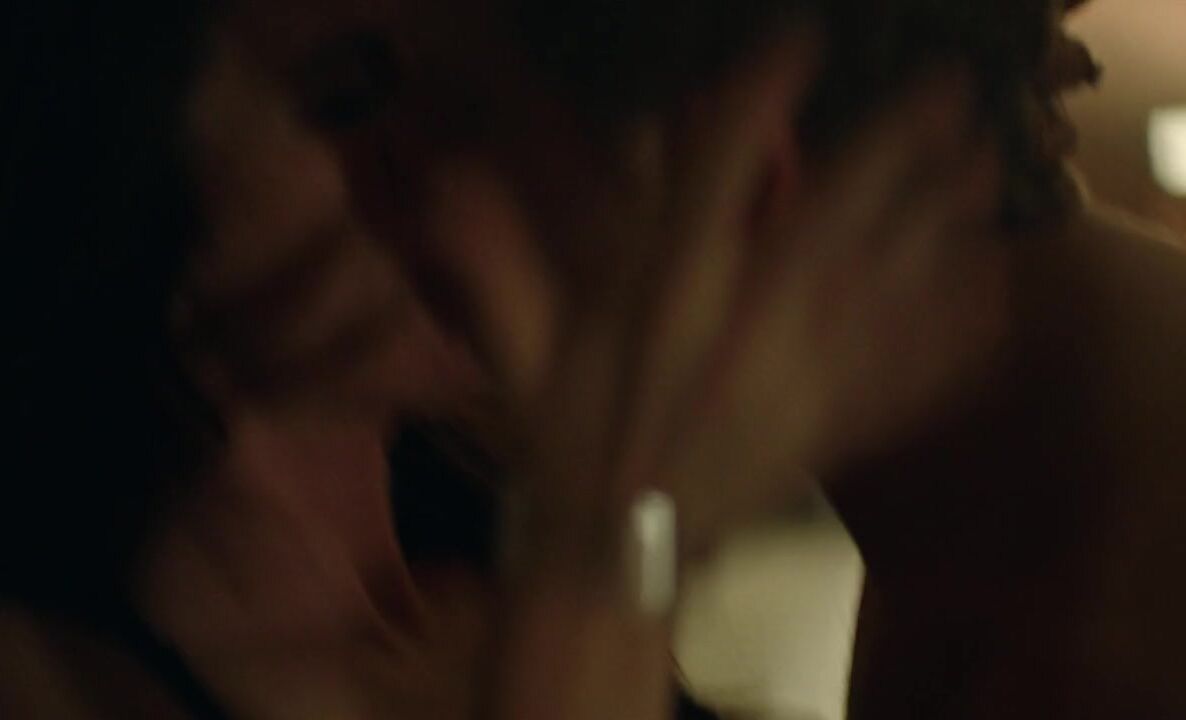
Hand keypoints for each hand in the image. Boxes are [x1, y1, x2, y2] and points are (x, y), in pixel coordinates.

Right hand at [431, 40, 1006, 563]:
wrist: (619, 563)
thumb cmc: (569, 453)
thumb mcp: (528, 354)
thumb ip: (500, 261)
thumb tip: (451, 173)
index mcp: (665, 301)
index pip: (713, 180)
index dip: (757, 101)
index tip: (800, 39)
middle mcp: (744, 328)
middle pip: (831, 223)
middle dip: (892, 151)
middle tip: (949, 89)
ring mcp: (798, 381)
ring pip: (882, 287)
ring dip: (939, 223)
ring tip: (986, 167)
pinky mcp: (829, 429)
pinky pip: (901, 374)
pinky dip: (950, 333)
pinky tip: (991, 293)